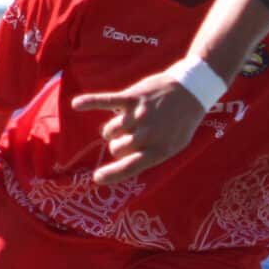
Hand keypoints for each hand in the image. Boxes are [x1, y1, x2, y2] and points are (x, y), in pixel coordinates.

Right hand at [72, 70, 206, 184]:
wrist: (192, 90)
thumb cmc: (182, 122)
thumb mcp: (175, 145)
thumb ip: (151, 156)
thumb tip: (125, 165)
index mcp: (160, 150)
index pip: (130, 167)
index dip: (111, 174)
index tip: (97, 178)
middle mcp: (148, 134)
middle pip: (116, 148)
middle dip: (118, 146)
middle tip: (129, 138)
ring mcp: (140, 115)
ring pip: (110, 130)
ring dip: (114, 129)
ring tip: (127, 122)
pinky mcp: (133, 97)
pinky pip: (106, 101)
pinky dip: (90, 102)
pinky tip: (76, 104)